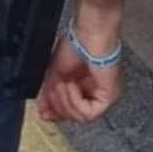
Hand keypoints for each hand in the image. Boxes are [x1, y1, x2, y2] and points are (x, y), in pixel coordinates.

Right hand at [36, 7, 123, 123]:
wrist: (88, 34)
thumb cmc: (75, 45)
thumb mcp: (55, 74)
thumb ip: (49, 95)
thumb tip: (42, 112)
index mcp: (84, 88)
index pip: (70, 112)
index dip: (55, 111)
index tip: (44, 107)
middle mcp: (95, 94)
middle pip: (74, 117)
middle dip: (59, 106)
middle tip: (52, 90)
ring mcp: (104, 96)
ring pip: (81, 118)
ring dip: (65, 102)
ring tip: (61, 85)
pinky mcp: (109, 96)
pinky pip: (89, 113)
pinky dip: (75, 102)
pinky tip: (71, 86)